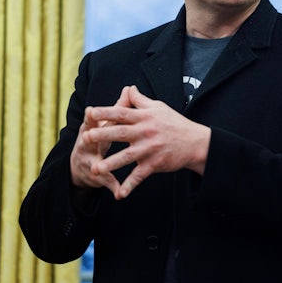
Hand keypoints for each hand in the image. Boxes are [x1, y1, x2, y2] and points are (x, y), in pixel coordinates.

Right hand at [69, 86, 132, 193]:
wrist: (83, 165)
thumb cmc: (99, 138)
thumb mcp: (107, 123)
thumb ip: (120, 108)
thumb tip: (129, 88)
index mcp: (92, 129)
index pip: (94, 121)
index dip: (93, 116)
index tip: (91, 111)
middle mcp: (87, 143)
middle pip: (88, 140)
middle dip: (89, 138)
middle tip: (87, 137)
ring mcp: (89, 160)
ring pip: (93, 163)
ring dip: (97, 166)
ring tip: (98, 169)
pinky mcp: (96, 176)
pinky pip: (105, 181)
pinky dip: (111, 186)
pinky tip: (119, 193)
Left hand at [83, 85, 210, 199]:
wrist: (195, 143)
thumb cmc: (175, 123)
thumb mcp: (159, 107)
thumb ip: (140, 100)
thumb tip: (128, 88)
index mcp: (144, 117)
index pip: (122, 113)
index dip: (105, 112)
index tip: (90, 112)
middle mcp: (145, 132)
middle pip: (120, 133)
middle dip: (102, 135)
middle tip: (86, 138)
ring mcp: (149, 150)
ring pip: (127, 157)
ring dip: (110, 164)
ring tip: (94, 169)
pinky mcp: (155, 164)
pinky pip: (139, 176)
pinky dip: (129, 186)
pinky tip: (119, 194)